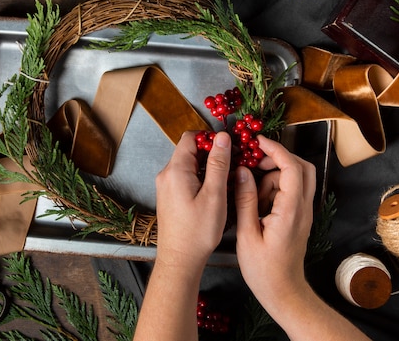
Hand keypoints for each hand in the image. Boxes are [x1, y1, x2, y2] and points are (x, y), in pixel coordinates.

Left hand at [154, 131, 231, 270]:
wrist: (180, 260)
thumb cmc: (197, 231)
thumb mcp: (214, 195)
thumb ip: (219, 164)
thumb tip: (223, 138)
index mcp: (175, 170)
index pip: (191, 138)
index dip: (211, 138)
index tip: (229, 148)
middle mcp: (166, 175)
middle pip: (190, 150)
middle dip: (212, 153)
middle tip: (233, 163)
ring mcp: (166, 186)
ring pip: (189, 165)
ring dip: (208, 167)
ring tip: (227, 179)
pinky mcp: (169, 197)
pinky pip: (186, 178)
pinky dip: (201, 179)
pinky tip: (215, 191)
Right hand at [233, 135, 315, 310]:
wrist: (284, 292)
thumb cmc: (263, 270)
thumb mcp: (247, 235)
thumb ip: (245, 200)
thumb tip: (242, 172)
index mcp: (290, 211)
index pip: (291, 168)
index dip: (276, 150)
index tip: (258, 142)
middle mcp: (303, 208)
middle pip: (302, 167)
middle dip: (278, 158)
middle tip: (254, 163)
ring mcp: (304, 213)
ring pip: (297, 178)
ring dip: (275, 176)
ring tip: (252, 194)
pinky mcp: (299, 218)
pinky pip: (292, 191)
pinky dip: (276, 188)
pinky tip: (258, 204)